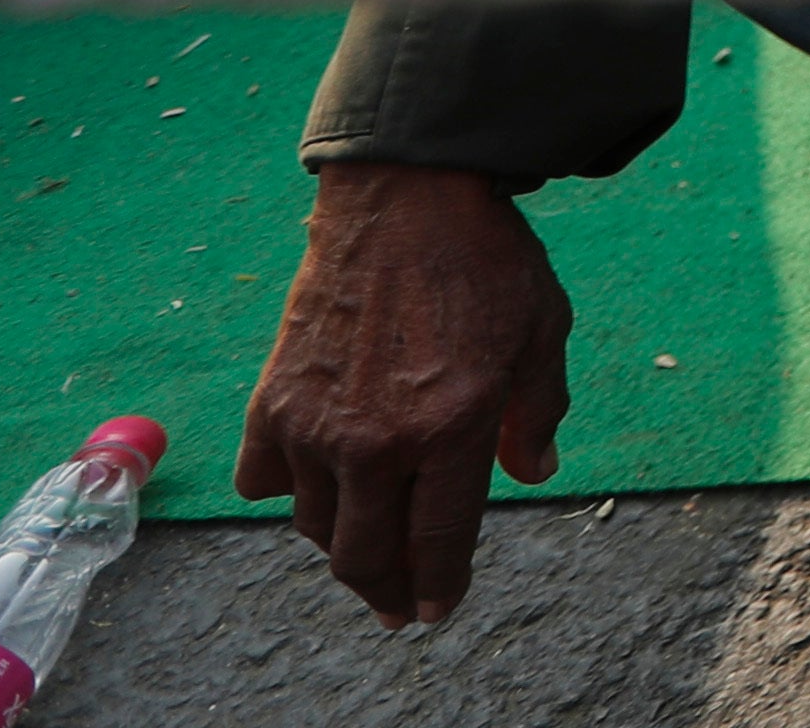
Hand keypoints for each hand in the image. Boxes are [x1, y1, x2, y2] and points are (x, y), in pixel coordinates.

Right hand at [234, 162, 572, 623]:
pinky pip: (265, 480)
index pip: (436, 544)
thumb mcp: (544, 334)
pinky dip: (287, 494)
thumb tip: (533, 473)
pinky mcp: (273, 400)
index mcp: (450, 429)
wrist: (406, 199)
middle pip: (364, 555)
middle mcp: (376, 440)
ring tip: (365, 545)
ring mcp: (315, 423)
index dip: (436, 588)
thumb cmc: (487, 262)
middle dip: (382, 592)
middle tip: (395, 605)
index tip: (434, 610)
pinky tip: (315, 488)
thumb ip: (536, 414)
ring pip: (314, 525)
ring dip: (340, 545)